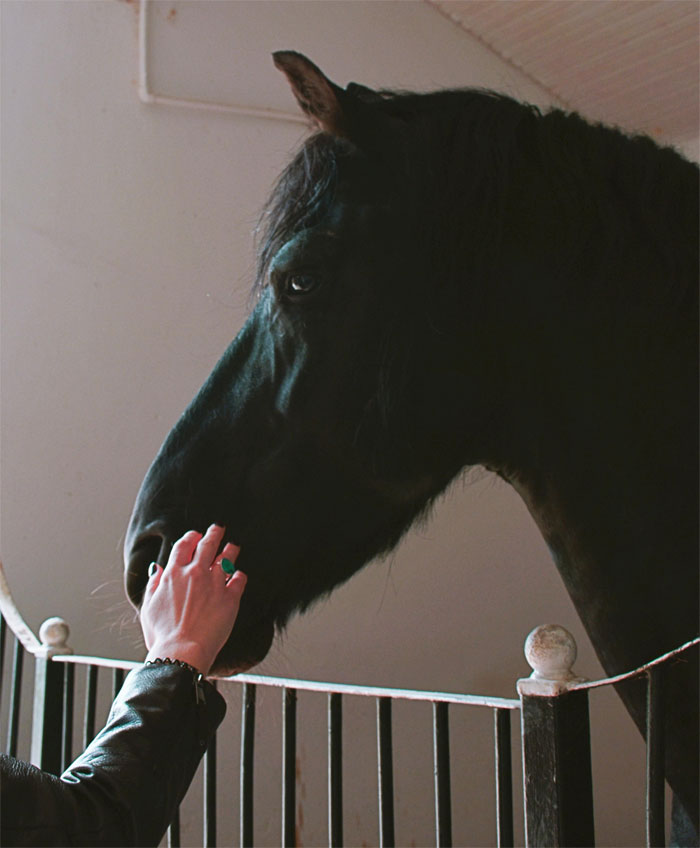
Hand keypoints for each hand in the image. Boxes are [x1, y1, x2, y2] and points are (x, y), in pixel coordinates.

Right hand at [140, 525, 246, 674]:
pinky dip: (239, 575)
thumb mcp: (149, 607)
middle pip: (208, 545)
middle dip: (214, 534)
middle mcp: (195, 573)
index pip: (184, 545)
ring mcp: (215, 584)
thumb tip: (156, 569)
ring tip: (233, 546)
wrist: (182, 651)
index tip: (195, 535)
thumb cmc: (163, 635)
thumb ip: (154, 584)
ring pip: (227, 558)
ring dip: (230, 550)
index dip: (191, 537)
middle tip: (218, 528)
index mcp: (173, 573)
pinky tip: (239, 575)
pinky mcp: (230, 597)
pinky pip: (239, 579)